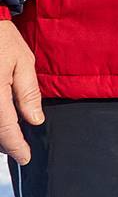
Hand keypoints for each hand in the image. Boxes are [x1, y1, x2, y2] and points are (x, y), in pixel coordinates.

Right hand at [0, 20, 42, 164]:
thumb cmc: (1, 39)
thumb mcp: (23, 62)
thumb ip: (28, 93)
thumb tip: (35, 119)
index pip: (4, 128)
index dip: (15, 146)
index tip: (25, 158)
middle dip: (4, 143)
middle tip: (19, 148)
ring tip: (10, 137)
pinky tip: (1, 121)